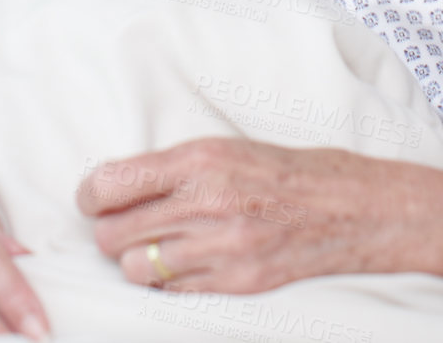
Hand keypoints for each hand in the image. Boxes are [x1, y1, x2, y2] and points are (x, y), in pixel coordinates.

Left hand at [76, 137, 442, 294]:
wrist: (351, 205)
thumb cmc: (285, 170)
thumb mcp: (225, 148)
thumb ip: (173, 168)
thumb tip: (116, 186)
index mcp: (199, 159)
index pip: (111, 183)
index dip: (91, 196)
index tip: (95, 198)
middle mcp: (206, 202)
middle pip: (114, 234)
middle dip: (111, 232)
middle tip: (125, 225)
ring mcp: (223, 247)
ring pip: (138, 269)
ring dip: (139, 262)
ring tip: (158, 248)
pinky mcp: (239, 282)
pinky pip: (174, 293)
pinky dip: (169, 284)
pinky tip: (187, 266)